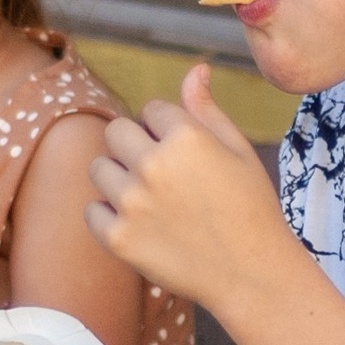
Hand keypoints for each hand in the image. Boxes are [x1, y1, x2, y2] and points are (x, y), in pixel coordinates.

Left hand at [87, 64, 295, 310]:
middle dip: (135, 146)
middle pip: (116, 132)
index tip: (187, 157)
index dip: (168, 130)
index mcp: (185, 137)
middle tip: (164, 176)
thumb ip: (207, 109)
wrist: (252, 275)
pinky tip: (141, 226)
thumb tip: (195, 68)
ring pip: (99, 168)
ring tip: (152, 202)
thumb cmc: (252, 209)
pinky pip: (92, 210)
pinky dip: (109, 216)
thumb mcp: (238, 151)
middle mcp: (153, 165)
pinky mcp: (118, 238)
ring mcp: (131, 203)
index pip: (151, 110)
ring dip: (119, 179)